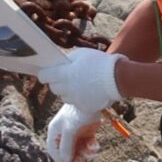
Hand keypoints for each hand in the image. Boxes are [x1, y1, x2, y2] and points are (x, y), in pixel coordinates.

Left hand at [41, 47, 122, 161]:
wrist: (117, 78)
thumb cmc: (99, 62)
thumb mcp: (81, 54)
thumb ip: (68, 60)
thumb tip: (61, 64)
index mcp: (64, 74)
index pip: (44, 76)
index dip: (45, 74)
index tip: (47, 72)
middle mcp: (67, 89)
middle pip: (53, 88)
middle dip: (56, 82)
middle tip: (64, 77)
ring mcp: (75, 100)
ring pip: (64, 97)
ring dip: (67, 91)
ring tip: (78, 84)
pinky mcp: (84, 107)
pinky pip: (76, 103)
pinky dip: (79, 98)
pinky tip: (87, 91)